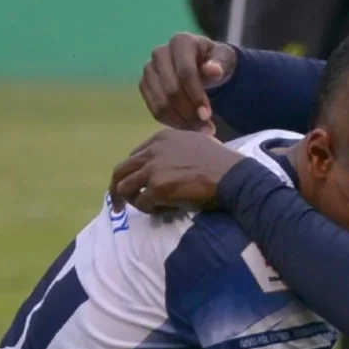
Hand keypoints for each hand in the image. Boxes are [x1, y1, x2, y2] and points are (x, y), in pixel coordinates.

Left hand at [108, 129, 246, 213]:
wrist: (231, 175)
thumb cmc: (220, 161)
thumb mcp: (196, 142)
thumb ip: (178, 148)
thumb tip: (174, 160)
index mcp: (161, 138)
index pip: (134, 155)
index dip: (132, 172)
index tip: (133, 184)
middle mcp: (152, 151)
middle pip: (121, 171)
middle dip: (116, 189)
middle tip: (118, 204)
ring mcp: (152, 169)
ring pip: (124, 188)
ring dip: (132, 201)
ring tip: (144, 209)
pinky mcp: (157, 188)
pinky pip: (142, 204)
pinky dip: (150, 210)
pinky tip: (163, 211)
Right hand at [140, 33, 235, 133]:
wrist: (203, 66)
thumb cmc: (216, 61)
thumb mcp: (225, 59)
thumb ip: (221, 63)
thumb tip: (213, 71)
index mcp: (181, 41)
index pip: (185, 72)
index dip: (196, 95)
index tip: (207, 115)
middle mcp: (160, 52)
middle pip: (171, 90)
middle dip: (189, 113)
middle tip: (207, 129)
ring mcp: (149, 69)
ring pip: (160, 102)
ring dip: (180, 121)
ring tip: (200, 131)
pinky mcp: (144, 85)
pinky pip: (154, 109)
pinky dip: (171, 122)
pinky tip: (187, 127)